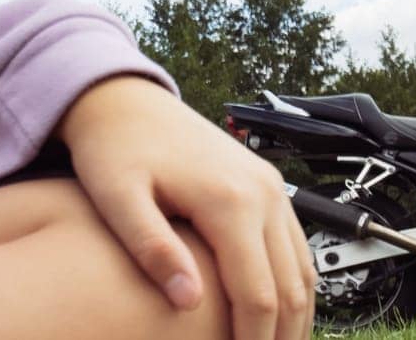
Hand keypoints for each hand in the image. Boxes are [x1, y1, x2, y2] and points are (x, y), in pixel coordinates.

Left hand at [51, 74, 316, 339]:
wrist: (120, 98)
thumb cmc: (112, 145)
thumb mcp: (116, 197)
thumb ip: (151, 246)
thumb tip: (187, 300)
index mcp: (230, 199)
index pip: (258, 295)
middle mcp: (262, 192)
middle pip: (291, 289)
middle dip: (280, 339)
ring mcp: (270, 186)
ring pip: (303, 271)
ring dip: (294, 318)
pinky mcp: (266, 185)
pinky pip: (296, 248)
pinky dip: (292, 288)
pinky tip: (272, 316)